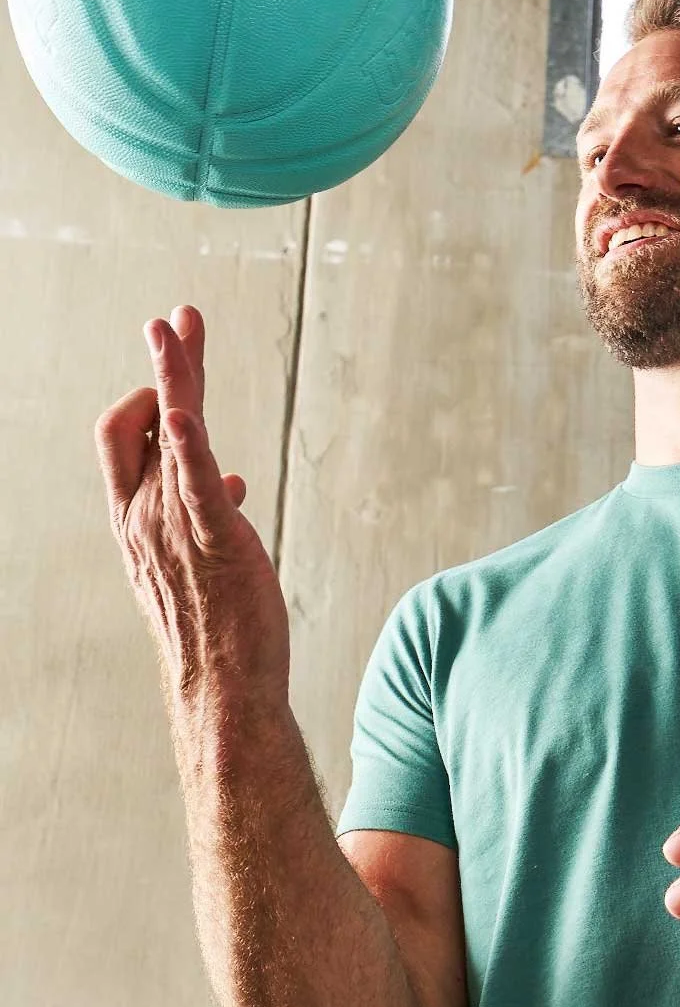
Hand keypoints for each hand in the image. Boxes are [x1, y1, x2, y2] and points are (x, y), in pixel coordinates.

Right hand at [94, 303, 290, 706]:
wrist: (223, 688)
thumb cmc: (218, 628)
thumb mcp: (200, 562)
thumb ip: (203, 517)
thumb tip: (227, 482)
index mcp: (136, 521)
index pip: (124, 439)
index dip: (148, 399)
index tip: (180, 378)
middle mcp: (145, 517)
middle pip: (139, 419)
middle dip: (162, 364)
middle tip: (178, 318)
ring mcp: (175, 527)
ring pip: (168, 432)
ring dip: (175, 373)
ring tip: (181, 324)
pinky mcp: (216, 539)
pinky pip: (196, 482)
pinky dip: (190, 443)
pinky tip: (186, 411)